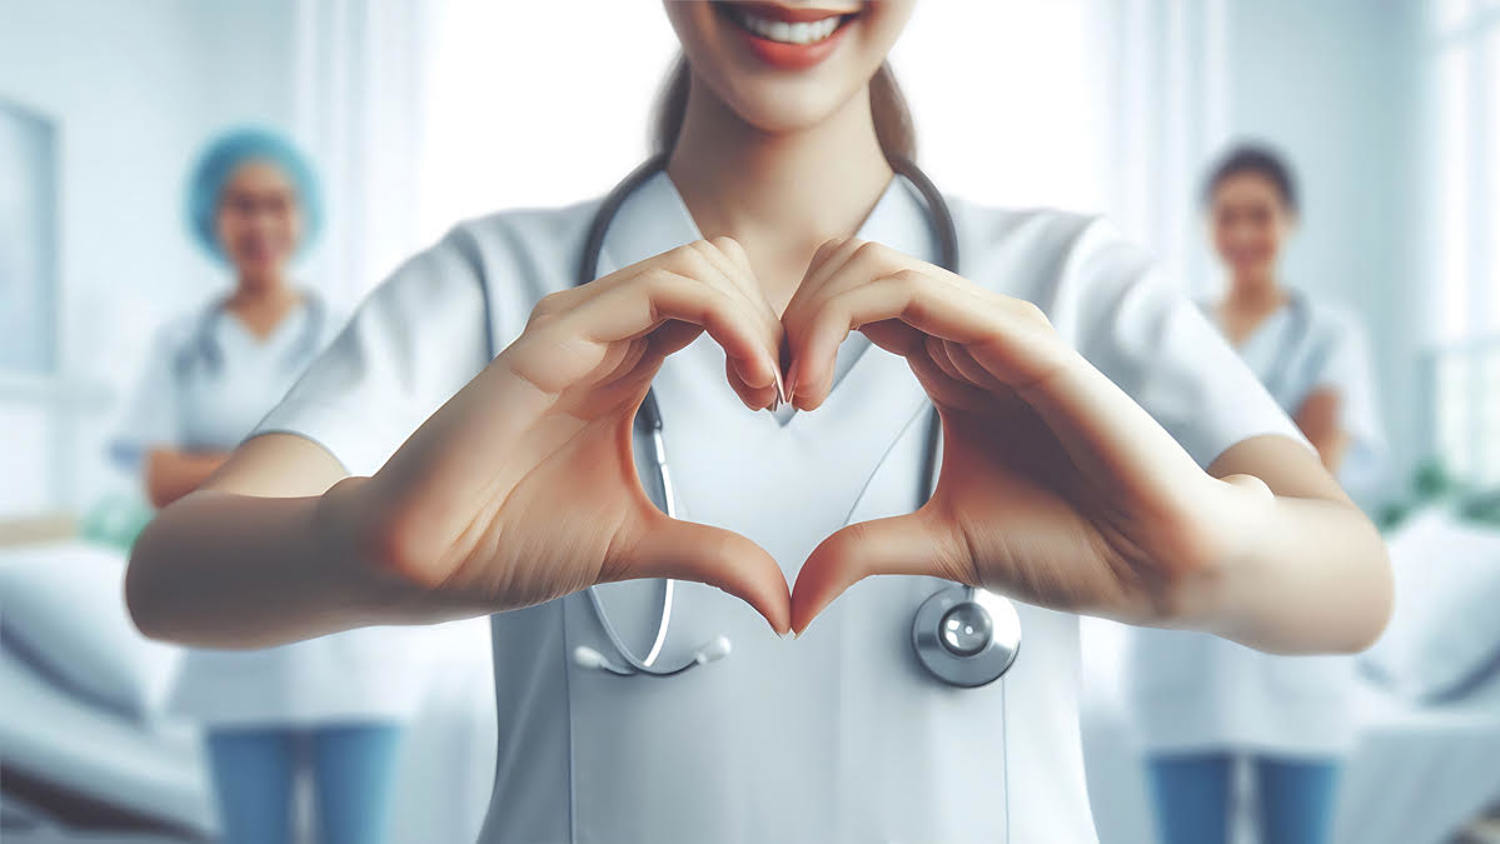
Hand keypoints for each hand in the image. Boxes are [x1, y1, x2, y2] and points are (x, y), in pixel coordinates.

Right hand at [340, 237, 793, 632]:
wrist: (421, 561)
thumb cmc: (507, 542)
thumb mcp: (638, 546)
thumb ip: (713, 557)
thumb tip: (784, 606)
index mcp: (623, 359)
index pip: (715, 297)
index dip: (766, 336)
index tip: (783, 403)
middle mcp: (601, 330)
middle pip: (716, 264)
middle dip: (771, 318)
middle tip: (781, 395)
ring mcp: (574, 328)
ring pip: (696, 263)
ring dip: (755, 318)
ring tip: (764, 391)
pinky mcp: (549, 341)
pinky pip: (658, 289)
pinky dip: (725, 321)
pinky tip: (745, 384)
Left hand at [779, 238, 1237, 634]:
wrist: (1152, 567)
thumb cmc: (1067, 547)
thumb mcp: (936, 545)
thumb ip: (862, 551)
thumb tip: (794, 599)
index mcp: (948, 363)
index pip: (851, 302)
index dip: (792, 335)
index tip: (763, 401)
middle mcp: (969, 334)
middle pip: (851, 265)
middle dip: (788, 314)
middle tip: (765, 391)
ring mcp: (997, 329)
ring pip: (874, 265)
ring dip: (806, 315)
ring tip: (790, 391)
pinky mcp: (1023, 341)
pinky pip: (916, 291)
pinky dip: (840, 320)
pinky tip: (815, 387)